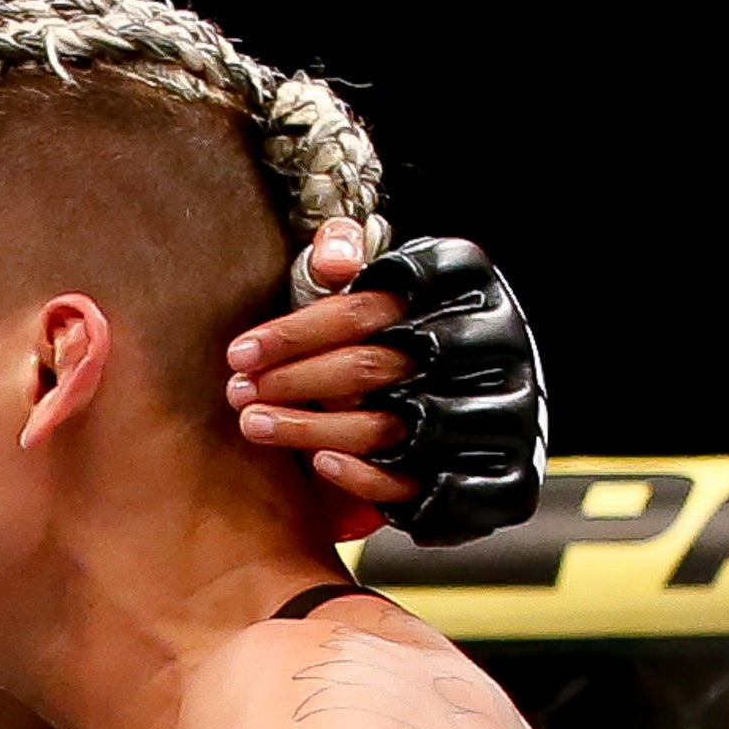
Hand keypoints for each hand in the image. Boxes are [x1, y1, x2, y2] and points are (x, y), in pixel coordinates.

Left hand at [224, 223, 546, 545]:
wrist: (482, 387)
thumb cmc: (405, 324)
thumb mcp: (379, 272)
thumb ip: (345, 247)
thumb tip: (334, 261)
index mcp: (462, 287)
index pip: (361, 310)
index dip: (292, 334)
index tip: (238, 353)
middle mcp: (487, 346)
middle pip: (367, 368)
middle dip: (291, 382)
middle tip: (237, 392)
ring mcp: (490, 411)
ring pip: (383, 426)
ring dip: (306, 430)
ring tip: (254, 424)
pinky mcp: (483, 472)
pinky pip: (413, 481)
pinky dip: (359, 476)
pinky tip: (317, 463)